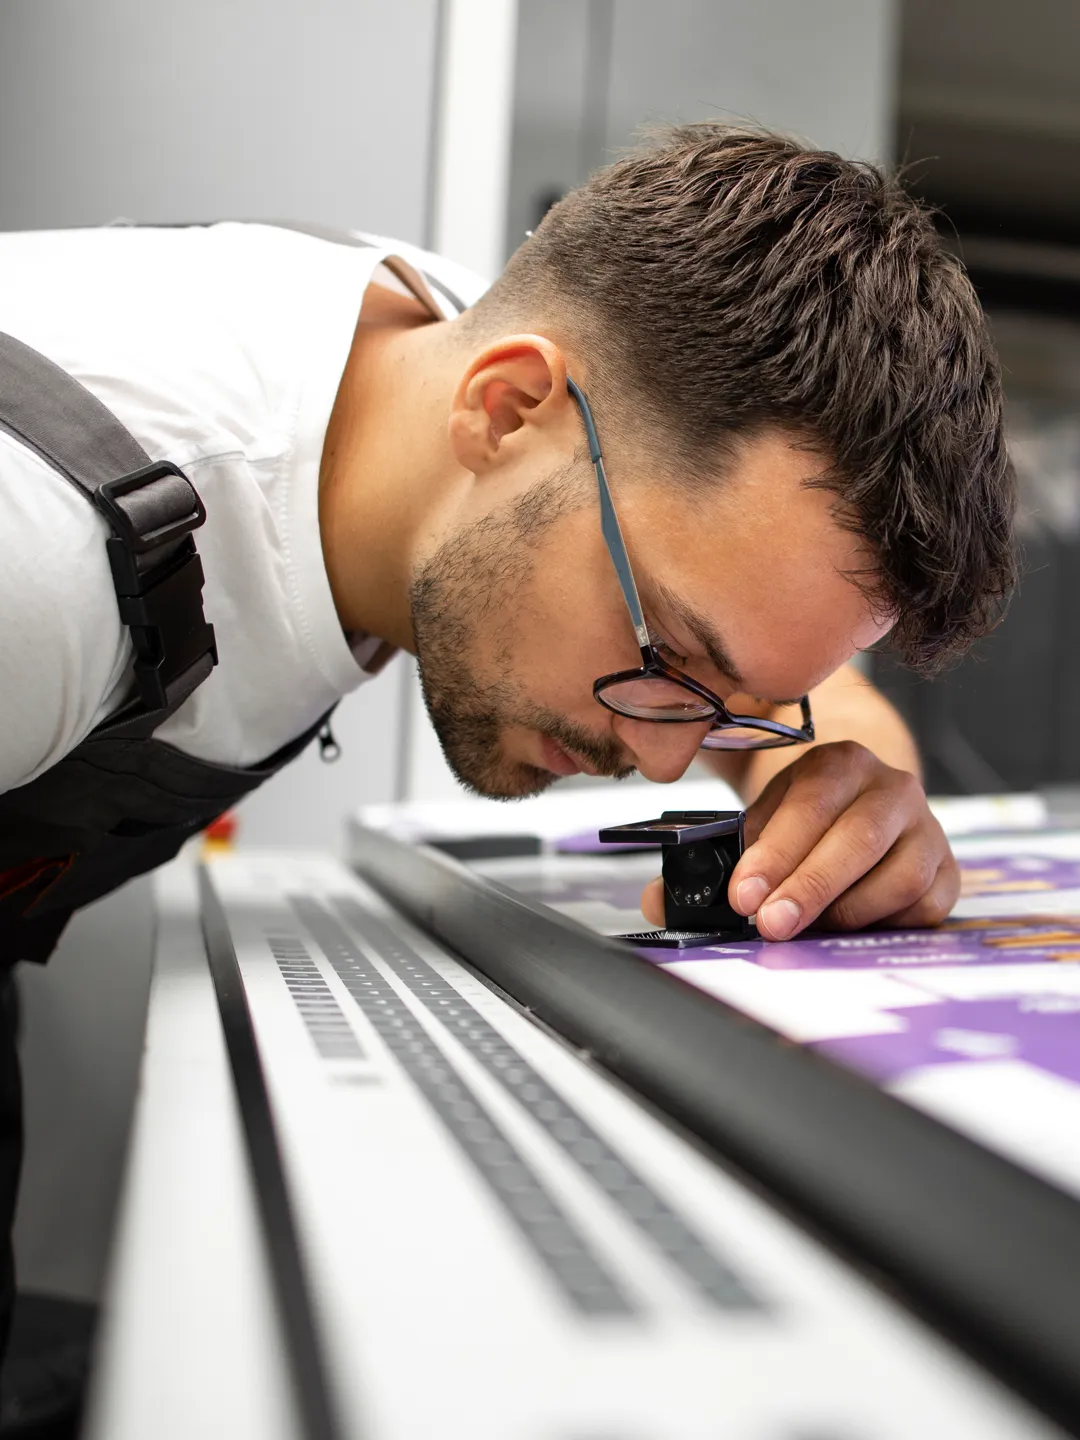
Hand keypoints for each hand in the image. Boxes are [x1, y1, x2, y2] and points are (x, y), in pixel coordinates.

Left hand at [640, 741, 958, 939]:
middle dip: (808, 888)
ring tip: (810, 928)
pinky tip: (853, 926)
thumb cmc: (805, 819)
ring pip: (899, 875)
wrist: (865, 802)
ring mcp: (926, 827)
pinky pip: (926, 904)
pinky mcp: (948, 868)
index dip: (776, 853)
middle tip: (771, 925)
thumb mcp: (758, 822)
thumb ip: (713, 860)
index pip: (809, 804)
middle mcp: (890, 788)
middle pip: (856, 840)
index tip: (743, 895)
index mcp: (839, 763)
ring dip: (849, 910)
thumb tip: (659, 902)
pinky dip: (888, 922)